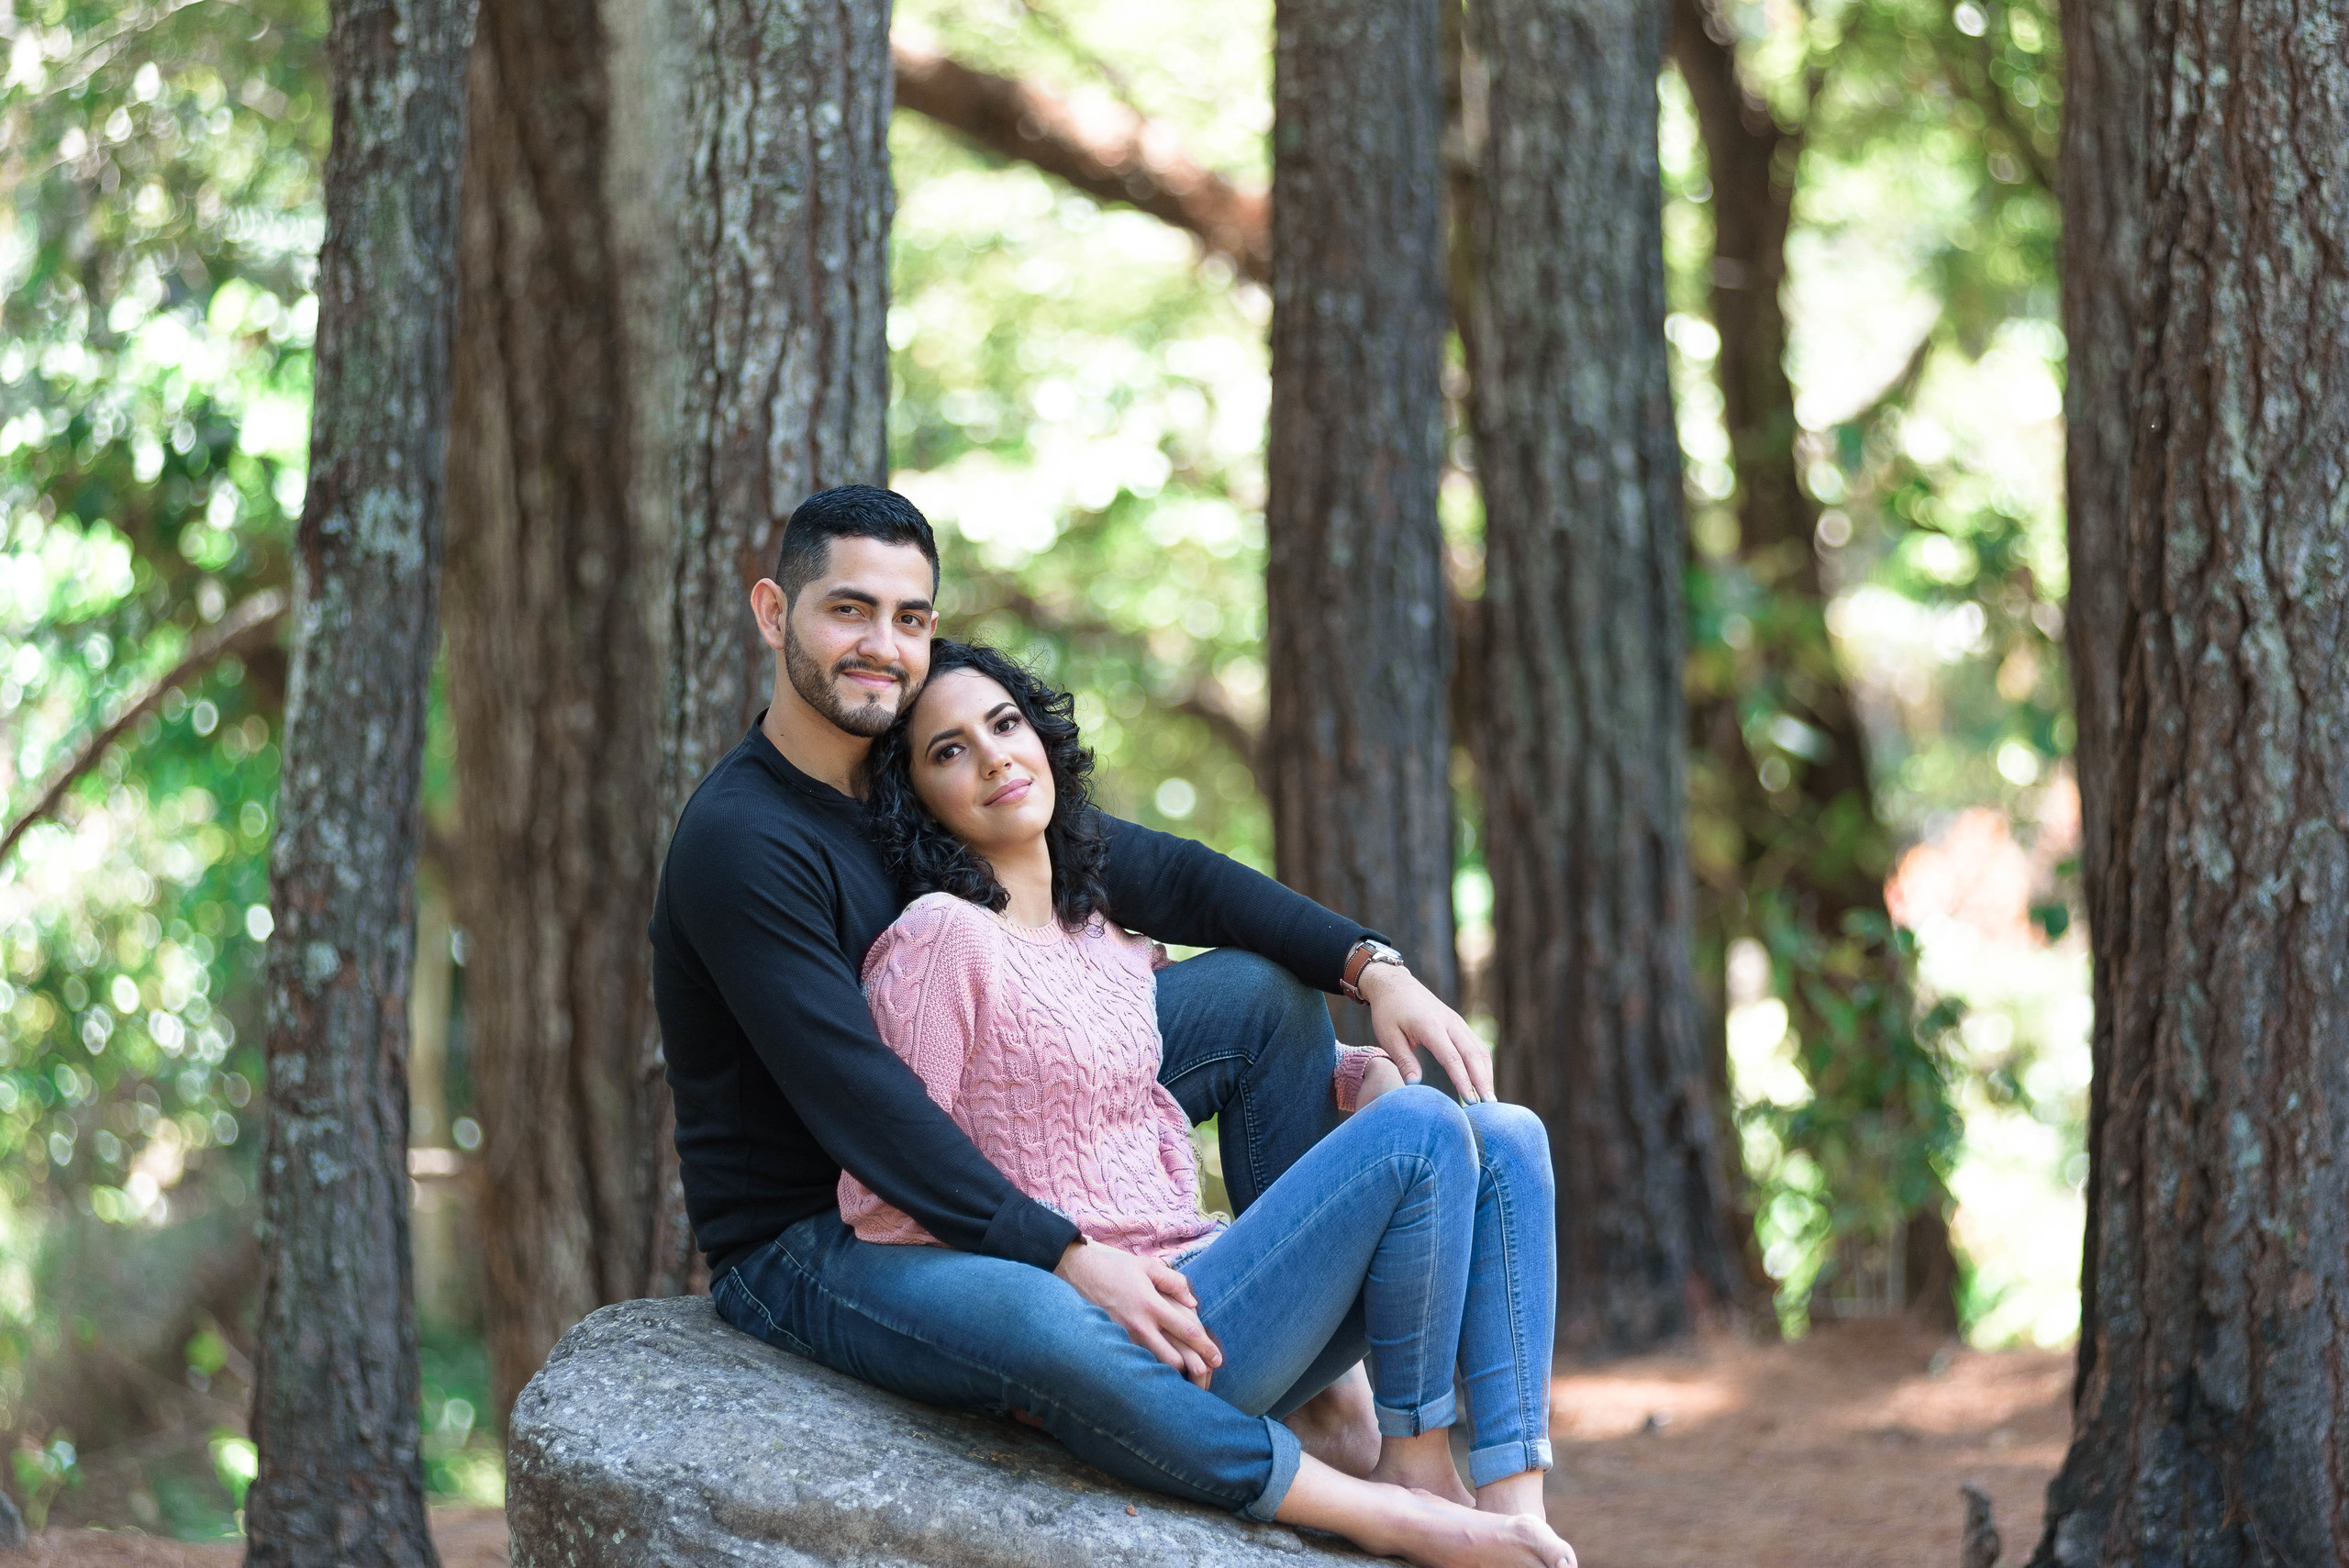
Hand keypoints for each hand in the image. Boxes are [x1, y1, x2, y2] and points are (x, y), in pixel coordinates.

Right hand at [1055, 1240, 1222, 1388]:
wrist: (1079, 1274)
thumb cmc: (1117, 1269)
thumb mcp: (1148, 1266)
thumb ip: (1174, 1282)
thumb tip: (1193, 1303)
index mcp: (1152, 1305)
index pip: (1187, 1330)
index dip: (1206, 1347)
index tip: (1218, 1359)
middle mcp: (1139, 1325)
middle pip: (1172, 1359)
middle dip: (1190, 1369)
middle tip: (1205, 1373)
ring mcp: (1124, 1337)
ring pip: (1153, 1365)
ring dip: (1170, 1372)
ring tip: (1185, 1375)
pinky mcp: (1113, 1342)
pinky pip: (1137, 1361)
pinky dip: (1150, 1367)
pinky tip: (1158, 1369)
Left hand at [1357, 963, 1495, 1101]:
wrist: (1395, 984)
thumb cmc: (1388, 1012)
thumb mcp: (1388, 1037)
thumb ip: (1404, 1061)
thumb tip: (1415, 1085)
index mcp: (1431, 1026)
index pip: (1452, 1058)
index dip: (1463, 1081)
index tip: (1469, 1101)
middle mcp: (1449, 1023)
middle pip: (1473, 1055)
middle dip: (1482, 1081)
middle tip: (1489, 1105)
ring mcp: (1457, 1022)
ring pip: (1480, 1050)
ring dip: (1486, 1074)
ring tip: (1489, 1098)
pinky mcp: (1459, 1024)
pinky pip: (1477, 1045)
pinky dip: (1483, 1064)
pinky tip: (1483, 1081)